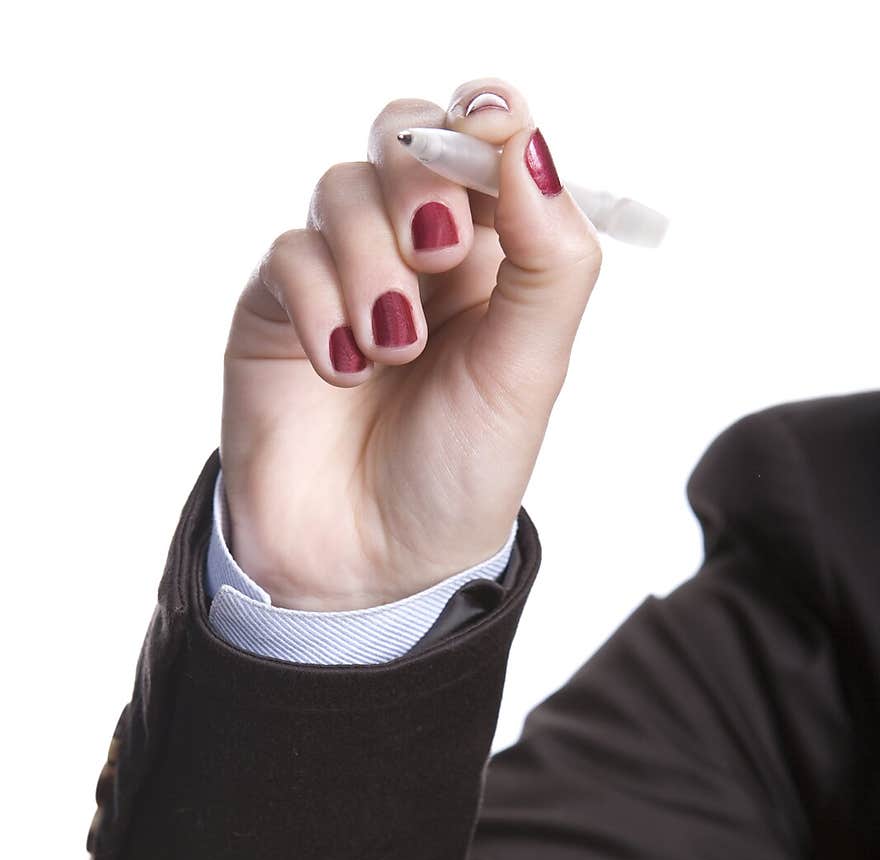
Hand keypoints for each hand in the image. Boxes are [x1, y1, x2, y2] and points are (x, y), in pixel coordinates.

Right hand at [220, 77, 601, 608]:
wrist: (369, 568)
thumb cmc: (457, 477)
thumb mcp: (528, 374)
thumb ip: (548, 261)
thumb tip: (533, 144)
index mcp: (494, 262)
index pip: (487, 147)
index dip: (488, 122)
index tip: (493, 130)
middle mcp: (416, 257)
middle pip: (404, 140)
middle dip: (420, 181)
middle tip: (437, 251)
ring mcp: (342, 276)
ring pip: (342, 189)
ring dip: (371, 264)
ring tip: (392, 353)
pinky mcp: (278, 308)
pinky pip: (289, 254)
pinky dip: (320, 305)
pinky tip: (342, 371)